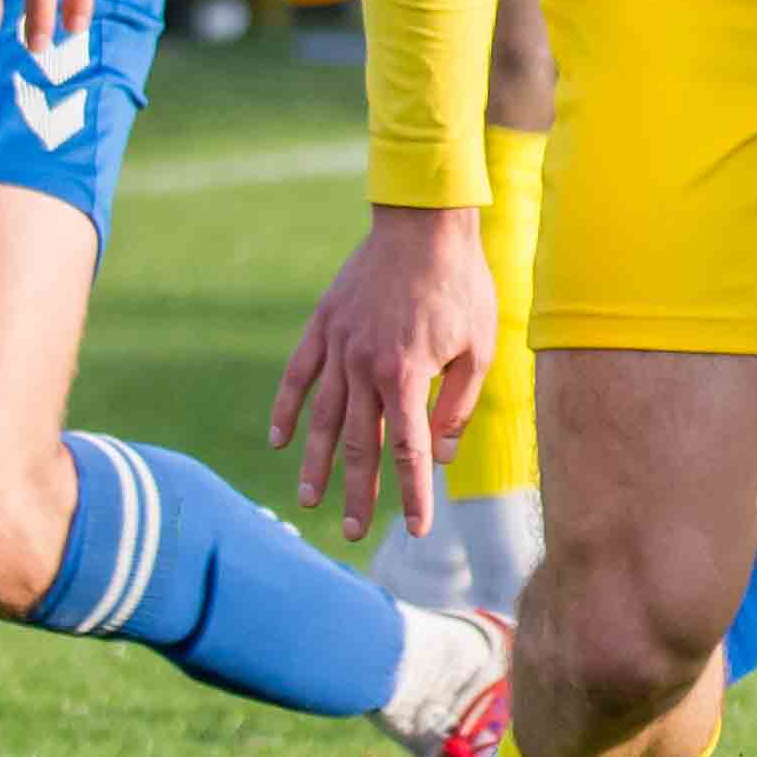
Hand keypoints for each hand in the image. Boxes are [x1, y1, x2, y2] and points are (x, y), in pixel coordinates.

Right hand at [271, 206, 494, 542]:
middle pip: (361, 444)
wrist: (425, 224)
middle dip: (359, 492)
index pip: (409, 450)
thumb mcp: (478, 348)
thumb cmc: (461, 285)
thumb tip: (439, 454)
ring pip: (324, 417)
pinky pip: (298, 374)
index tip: (418, 528)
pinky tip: (279, 440)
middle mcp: (365, 366)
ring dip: (317, 463)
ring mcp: (339, 345)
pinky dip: (286, 408)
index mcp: (407, 374)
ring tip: (311, 501)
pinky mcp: (324, 324)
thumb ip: (458, 405)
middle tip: (354, 533)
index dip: (413, 492)